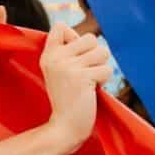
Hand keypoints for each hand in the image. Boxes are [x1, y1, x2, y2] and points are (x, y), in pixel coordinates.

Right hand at [40, 23, 111, 151]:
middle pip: (90, 38)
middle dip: (95, 56)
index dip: (74, 38)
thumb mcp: (58, 72)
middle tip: (84, 74)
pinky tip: (91, 92)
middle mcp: (55, 58)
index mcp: (47, 55)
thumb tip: (83, 35)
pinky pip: (107, 70)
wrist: (64, 128)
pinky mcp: (82, 77)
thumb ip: (66, 51)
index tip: (73, 58)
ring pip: (102, 52)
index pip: (60, 27)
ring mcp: (68, 67)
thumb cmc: (67, 99)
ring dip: (101, 68)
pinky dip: (104, 82)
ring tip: (88, 82)